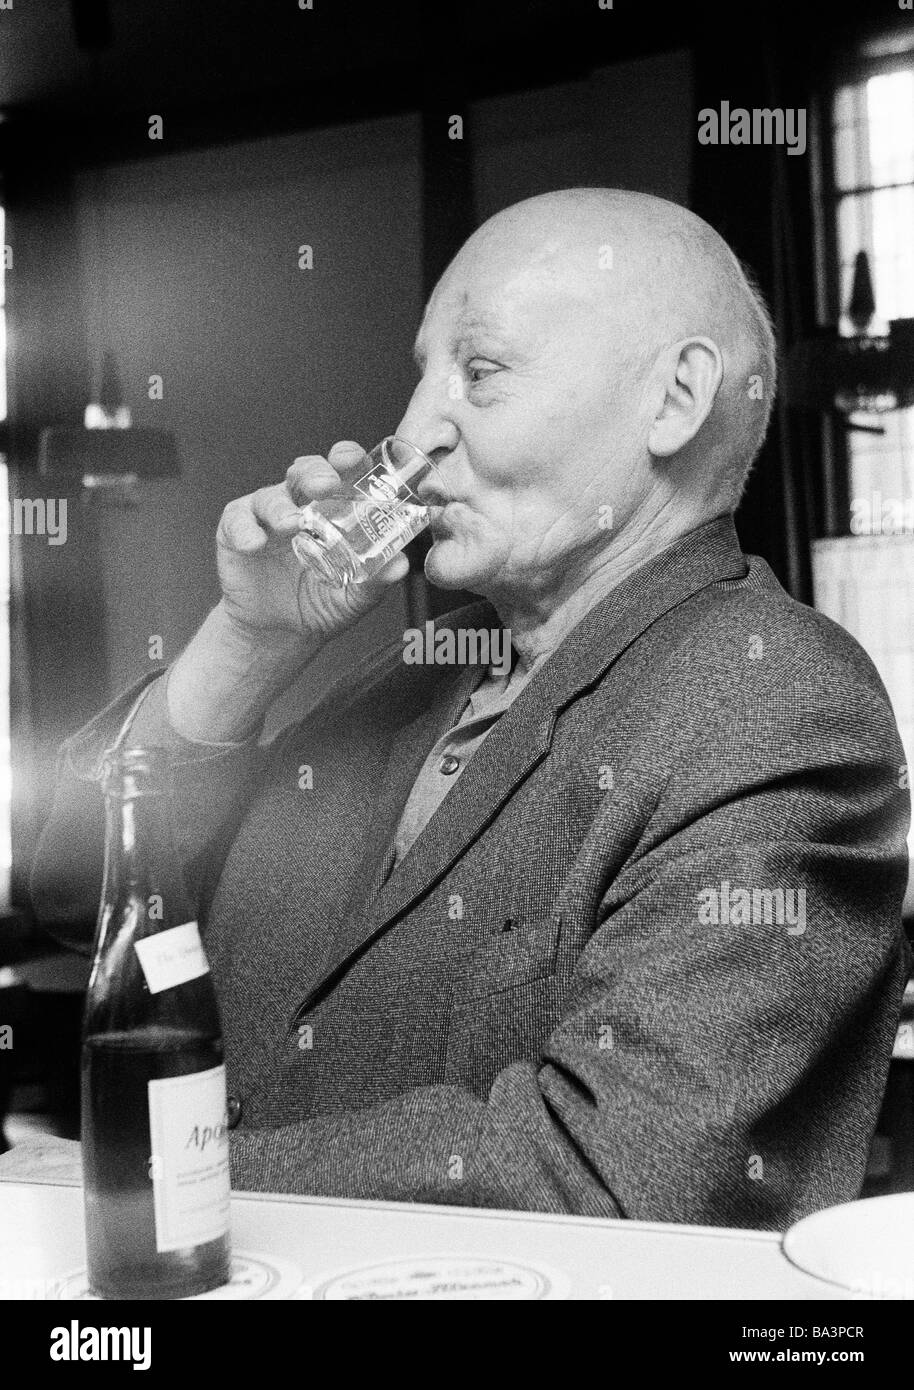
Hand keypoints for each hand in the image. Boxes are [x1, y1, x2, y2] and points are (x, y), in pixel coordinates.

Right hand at [216, 441, 409, 642]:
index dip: (345, 458)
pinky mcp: (236, 532)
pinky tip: (254, 544)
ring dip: (281, 506)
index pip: (339, 471)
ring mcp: (266, 517)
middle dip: (315, 473)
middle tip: (325, 486)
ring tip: (292, 523)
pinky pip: (237, 522)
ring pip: (271, 496)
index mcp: (332, 508)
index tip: (353, 460)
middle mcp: (299, 504)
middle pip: (304, 473)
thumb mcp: (354, 597)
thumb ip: (377, 581)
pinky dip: (245, 529)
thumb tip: (401, 565)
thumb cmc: (321, 604)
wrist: (280, 633)